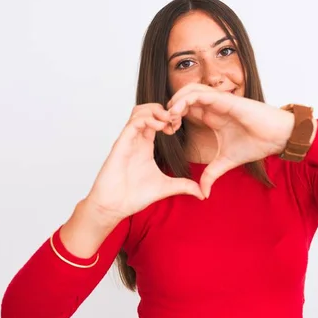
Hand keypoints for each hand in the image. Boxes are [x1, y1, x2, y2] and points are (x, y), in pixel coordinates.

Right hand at [87, 103, 204, 221]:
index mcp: (145, 145)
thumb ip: (183, 186)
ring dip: (155, 111)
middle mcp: (136, 140)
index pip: (156, 120)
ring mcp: (128, 140)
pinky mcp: (121, 144)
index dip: (170, 118)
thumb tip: (202, 193)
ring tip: (168, 121)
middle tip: (176, 120)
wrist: (114, 207)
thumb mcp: (166, 188)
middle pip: (147, 110)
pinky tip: (160, 128)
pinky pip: (133, 123)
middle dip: (164, 110)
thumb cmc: (134, 196)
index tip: (180, 126)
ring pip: (139, 111)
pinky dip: (148, 119)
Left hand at [167, 83, 295, 197]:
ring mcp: (218, 100)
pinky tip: (176, 113)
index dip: (173, 118)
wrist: (278, 137)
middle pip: (183, 97)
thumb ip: (211, 174)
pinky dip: (184, 100)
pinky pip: (198, 93)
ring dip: (175, 102)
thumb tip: (203, 193)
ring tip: (169, 119)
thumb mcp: (226, 163)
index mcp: (212, 116)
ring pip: (188, 91)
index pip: (186, 109)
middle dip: (170, 109)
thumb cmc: (257, 144)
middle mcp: (213, 106)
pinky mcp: (224, 99)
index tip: (168, 133)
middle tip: (164, 126)